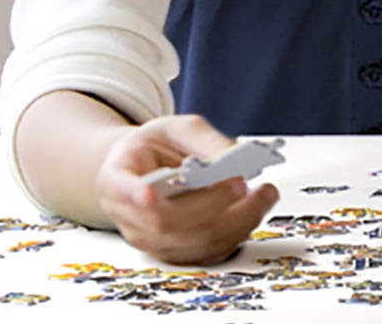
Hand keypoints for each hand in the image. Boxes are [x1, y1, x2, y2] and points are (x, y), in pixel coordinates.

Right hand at [94, 115, 279, 264]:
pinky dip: (240, 231)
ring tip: (264, 193)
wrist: (147, 169)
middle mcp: (129, 216)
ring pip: (195, 242)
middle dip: (212, 202)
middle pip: (168, 221)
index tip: (147, 193)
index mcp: (116, 178)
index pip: (120, 190)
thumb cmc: (157, 148)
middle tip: (242, 182)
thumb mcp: (176, 128)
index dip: (133, 194)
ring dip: (237, 220)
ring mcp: (152, 240)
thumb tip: (235, 156)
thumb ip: (204, 139)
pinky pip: (211, 252)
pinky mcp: (177, 253)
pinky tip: (255, 208)